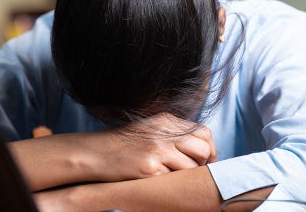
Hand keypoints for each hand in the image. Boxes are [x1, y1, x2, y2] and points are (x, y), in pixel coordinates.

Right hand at [85, 112, 216, 181]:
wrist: (95, 153)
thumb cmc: (123, 145)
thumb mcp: (150, 130)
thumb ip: (173, 134)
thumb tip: (202, 149)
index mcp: (167, 120)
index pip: (204, 133)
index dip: (210, 150)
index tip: (207, 162)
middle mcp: (165, 133)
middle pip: (202, 149)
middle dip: (203, 165)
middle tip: (193, 174)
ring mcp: (158, 150)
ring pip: (191, 167)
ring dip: (185, 176)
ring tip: (172, 178)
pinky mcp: (150, 167)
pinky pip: (173, 180)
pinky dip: (169, 184)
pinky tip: (157, 181)